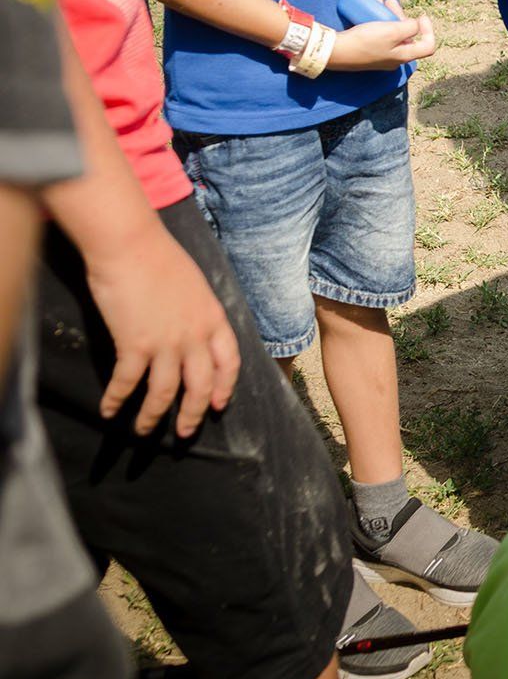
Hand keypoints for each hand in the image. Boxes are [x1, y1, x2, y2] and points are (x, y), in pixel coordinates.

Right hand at [85, 221, 241, 437]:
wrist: (131, 245)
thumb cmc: (160, 257)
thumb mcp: (194, 285)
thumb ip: (197, 312)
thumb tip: (191, 329)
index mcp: (214, 319)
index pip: (228, 361)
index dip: (225, 386)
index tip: (220, 405)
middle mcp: (195, 336)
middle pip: (201, 386)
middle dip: (194, 414)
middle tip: (184, 433)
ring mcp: (166, 342)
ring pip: (164, 393)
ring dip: (153, 417)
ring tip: (143, 432)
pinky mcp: (134, 344)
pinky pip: (127, 382)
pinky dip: (117, 399)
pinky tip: (108, 410)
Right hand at [327, 0, 437, 70]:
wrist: (335, 51)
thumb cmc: (365, 41)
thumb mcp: (392, 32)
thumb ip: (409, 28)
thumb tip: (416, 25)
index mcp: (404, 56)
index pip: (427, 46)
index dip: (429, 31)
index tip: (421, 16)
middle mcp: (394, 57)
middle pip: (406, 35)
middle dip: (400, 15)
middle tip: (390, 1)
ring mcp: (380, 54)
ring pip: (390, 31)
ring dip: (387, 14)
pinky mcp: (367, 49)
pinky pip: (377, 33)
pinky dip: (376, 20)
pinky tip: (370, 7)